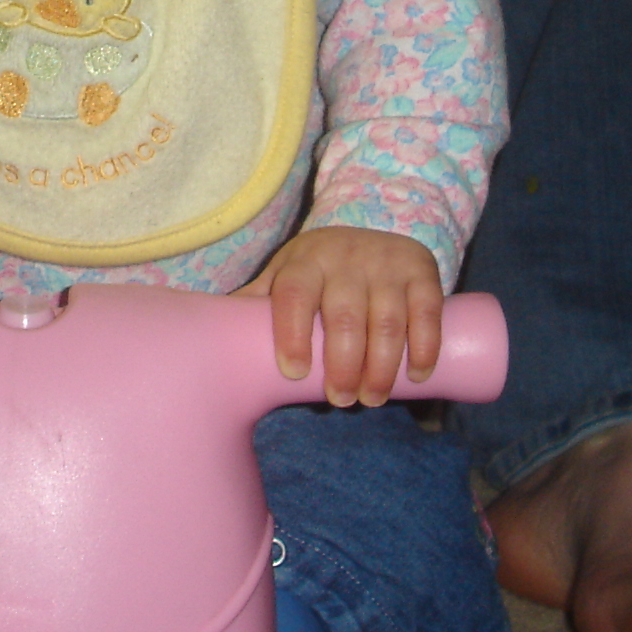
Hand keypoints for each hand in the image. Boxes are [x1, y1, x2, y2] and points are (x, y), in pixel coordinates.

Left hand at [238, 227, 441, 406]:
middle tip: (341, 400)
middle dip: (343, 364)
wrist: (370, 231)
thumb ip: (255, 306)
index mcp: (303, 262)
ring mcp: (385, 262)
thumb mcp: (284, 277)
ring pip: (386, 318)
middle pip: (344, 315)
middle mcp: (344, 258)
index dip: (291, 333)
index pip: (293, 295)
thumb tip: (204, 339)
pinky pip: (426, 310)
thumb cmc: (316, 272)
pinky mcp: (420, 269)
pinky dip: (424, 346)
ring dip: (382, 365)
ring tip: (372, 397)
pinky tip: (417, 375)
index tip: (292, 373)